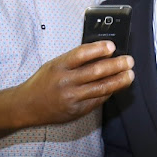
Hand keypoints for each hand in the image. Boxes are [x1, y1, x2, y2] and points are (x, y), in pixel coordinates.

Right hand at [0, 40, 133, 148]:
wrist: (26, 106)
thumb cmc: (42, 82)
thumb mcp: (53, 65)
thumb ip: (74, 61)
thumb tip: (100, 54)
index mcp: (58, 66)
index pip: (81, 54)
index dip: (98, 49)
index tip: (112, 46)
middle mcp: (65, 82)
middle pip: (95, 72)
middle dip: (116, 65)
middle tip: (129, 61)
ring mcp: (71, 98)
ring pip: (100, 88)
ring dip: (118, 81)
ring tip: (130, 75)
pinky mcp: (76, 111)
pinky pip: (97, 100)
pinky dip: (108, 92)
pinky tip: (116, 87)